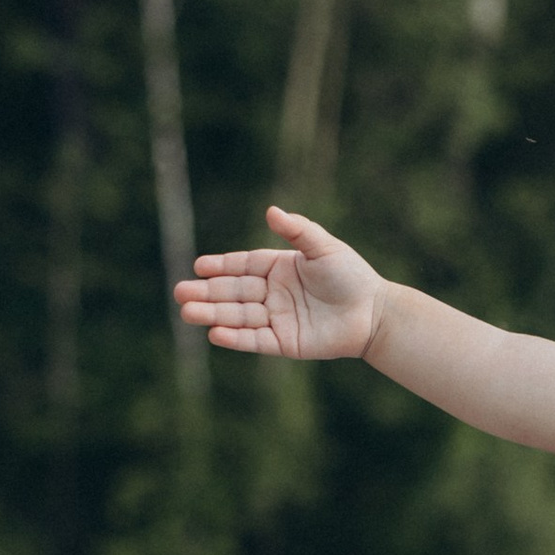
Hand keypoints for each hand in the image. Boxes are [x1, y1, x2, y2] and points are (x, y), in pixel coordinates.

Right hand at [177, 207, 387, 359]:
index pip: (243, 266)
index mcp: (279, 268)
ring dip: (213, 314)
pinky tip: (215, 334)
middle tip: (179, 292)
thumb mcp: (323, 248)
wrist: (374, 312)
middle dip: (207, 292)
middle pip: (234, 292)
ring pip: (239, 316)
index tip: (198, 266)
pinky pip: (256, 340)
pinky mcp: (285, 342)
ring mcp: (277, 319)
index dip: (221, 267)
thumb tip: (270, 211)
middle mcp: (273, 294)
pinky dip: (236, 338)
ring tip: (187, 312)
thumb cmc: (351, 276)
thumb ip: (298, 231)